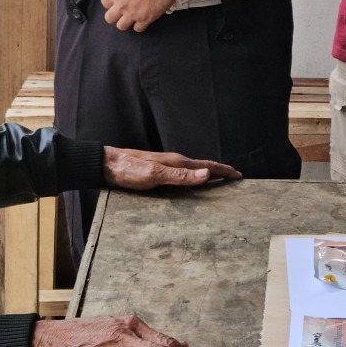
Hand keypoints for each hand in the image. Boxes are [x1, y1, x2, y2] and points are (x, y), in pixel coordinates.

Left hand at [99, 0, 178, 31]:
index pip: (105, 3)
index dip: (109, 1)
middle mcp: (123, 5)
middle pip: (110, 18)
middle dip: (114, 15)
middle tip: (120, 10)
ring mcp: (134, 13)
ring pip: (122, 26)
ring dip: (125, 22)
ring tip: (130, 16)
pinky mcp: (147, 18)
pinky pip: (138, 29)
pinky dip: (139, 25)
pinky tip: (142, 19)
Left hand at [104, 146, 239, 190]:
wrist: (107, 165)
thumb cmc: (129, 170)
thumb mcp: (155, 175)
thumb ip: (180, 176)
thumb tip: (206, 174)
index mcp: (177, 162)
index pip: (207, 166)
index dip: (224, 171)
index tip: (238, 175)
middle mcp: (173, 162)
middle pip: (203, 167)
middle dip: (219, 172)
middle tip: (233, 179)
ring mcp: (165, 166)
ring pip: (193, 170)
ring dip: (207, 175)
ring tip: (217, 181)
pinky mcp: (157, 171)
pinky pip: (182, 175)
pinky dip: (193, 178)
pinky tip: (190, 184)